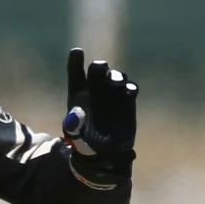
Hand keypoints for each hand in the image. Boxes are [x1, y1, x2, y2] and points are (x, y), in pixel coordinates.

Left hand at [62, 48, 137, 163]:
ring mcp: (112, 92)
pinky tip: (129, 92)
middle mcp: (95, 88)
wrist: (104, 151)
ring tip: (116, 83)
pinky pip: (130, 88)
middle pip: (97, 70)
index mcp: (78, 92)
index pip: (75, 72)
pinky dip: (130, 87)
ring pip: (115, 76)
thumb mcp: (76, 136)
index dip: (75, 61)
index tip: (77, 51)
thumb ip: (74, 126)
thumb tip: (74, 116)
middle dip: (99, 67)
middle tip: (101, 67)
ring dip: (116, 76)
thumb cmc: (85, 142)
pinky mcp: (127, 99)